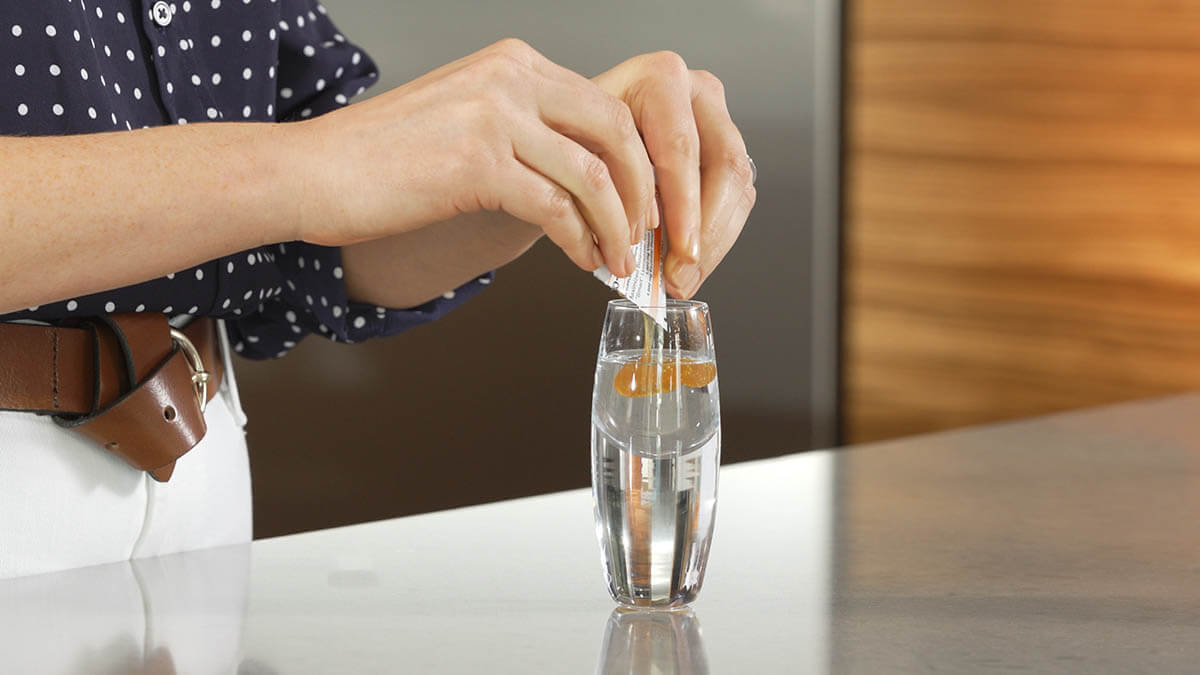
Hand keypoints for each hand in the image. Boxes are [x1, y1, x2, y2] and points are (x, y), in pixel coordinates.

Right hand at [293, 39, 656, 277]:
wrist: (309, 171)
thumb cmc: (378, 157)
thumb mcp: (463, 117)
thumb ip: (521, 128)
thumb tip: (578, 171)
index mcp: (511, 63)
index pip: (602, 105)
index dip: (635, 159)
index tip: (643, 200)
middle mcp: (509, 78)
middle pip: (614, 132)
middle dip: (643, 191)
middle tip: (648, 232)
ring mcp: (494, 117)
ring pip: (593, 176)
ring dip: (617, 227)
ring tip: (619, 259)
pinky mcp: (478, 165)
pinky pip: (556, 208)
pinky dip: (580, 241)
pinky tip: (583, 259)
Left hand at [592, 53, 756, 297]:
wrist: (575, 135)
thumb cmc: (573, 141)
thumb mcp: (576, 155)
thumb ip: (605, 189)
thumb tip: (629, 248)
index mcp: (661, 79)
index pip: (683, 148)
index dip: (683, 206)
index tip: (678, 251)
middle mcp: (697, 93)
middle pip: (725, 166)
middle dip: (704, 231)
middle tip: (680, 274)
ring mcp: (717, 121)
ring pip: (739, 187)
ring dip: (712, 241)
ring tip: (681, 277)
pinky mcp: (725, 153)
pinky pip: (735, 200)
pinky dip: (712, 239)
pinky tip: (687, 263)